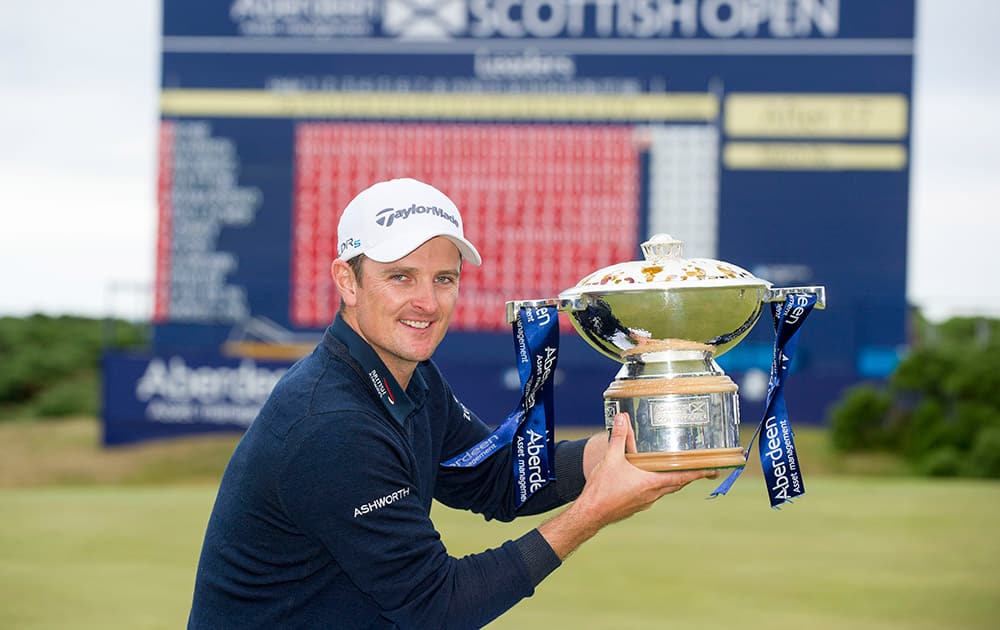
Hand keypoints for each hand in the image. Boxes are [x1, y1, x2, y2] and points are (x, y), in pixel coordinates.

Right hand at [576, 412, 716, 527]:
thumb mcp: (611, 458)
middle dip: (689, 475)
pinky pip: (653, 494)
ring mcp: (646, 502)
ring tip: (673, 468)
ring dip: (672, 479)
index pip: (683, 476)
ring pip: (665, 489)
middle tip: (699, 467)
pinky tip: (647, 479)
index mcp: (652, 482)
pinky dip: (657, 485)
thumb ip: (619, 437)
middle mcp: (653, 494)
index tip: (714, 470)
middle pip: (678, 483)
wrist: (590, 514)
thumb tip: (622, 418)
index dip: (700, 472)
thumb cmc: (602, 489)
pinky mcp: (637, 506)